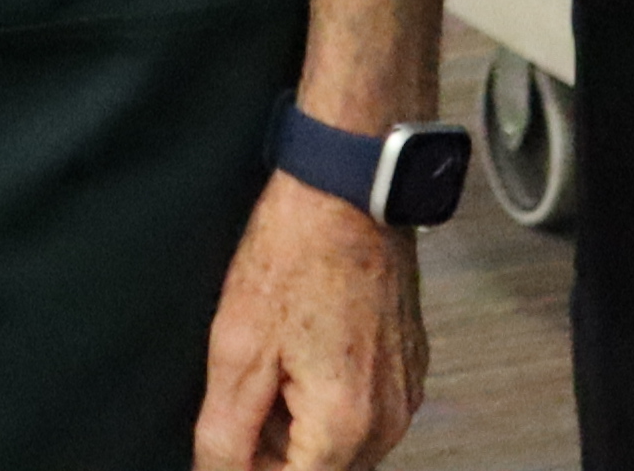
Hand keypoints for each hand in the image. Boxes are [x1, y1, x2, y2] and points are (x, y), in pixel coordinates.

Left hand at [196, 174, 423, 470]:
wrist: (349, 190)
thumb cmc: (297, 252)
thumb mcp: (237, 349)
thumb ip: (225, 435)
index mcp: (345, 427)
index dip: (248, 470)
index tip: (230, 439)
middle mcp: (387, 422)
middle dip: (274, 451)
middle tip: (248, 392)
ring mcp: (405, 395)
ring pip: (341, 448)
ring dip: (300, 429)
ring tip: (275, 363)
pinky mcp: (408, 369)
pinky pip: (364, 413)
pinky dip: (327, 402)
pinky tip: (303, 351)